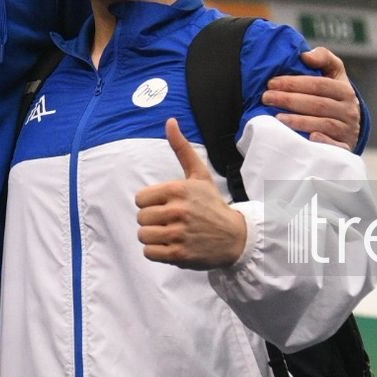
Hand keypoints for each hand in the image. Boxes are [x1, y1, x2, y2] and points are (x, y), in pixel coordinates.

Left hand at [134, 118, 247, 269]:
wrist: (236, 237)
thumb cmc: (212, 204)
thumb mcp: (199, 175)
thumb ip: (181, 149)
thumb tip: (170, 121)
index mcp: (177, 189)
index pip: (140, 199)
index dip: (151, 204)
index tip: (166, 206)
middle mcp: (177, 211)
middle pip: (141, 218)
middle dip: (153, 221)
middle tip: (171, 222)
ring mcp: (179, 233)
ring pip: (143, 236)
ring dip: (154, 237)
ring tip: (171, 234)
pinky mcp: (179, 254)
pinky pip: (150, 253)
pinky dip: (158, 252)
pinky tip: (172, 246)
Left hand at [263, 46, 360, 150]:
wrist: (349, 127)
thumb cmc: (334, 96)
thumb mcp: (334, 74)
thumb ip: (323, 58)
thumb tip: (305, 56)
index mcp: (345, 90)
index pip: (318, 84)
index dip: (294, 83)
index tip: (271, 82)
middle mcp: (349, 110)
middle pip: (317, 104)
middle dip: (289, 100)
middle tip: (266, 98)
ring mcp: (347, 130)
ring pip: (323, 124)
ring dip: (298, 121)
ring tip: (276, 117)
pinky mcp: (344, 148)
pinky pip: (333, 146)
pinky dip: (321, 141)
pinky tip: (305, 138)